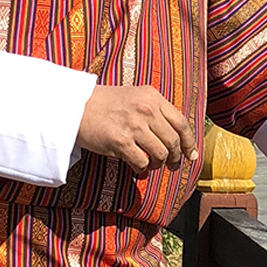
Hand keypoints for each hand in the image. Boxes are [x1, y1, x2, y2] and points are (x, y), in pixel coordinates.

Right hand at [76, 84, 197, 173]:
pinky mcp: (120, 142)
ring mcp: (134, 126)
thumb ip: (156, 111)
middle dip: (175, 158)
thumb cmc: (105, 103)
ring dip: (158, 164)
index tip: (191, 155)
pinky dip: (142, 169)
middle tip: (171, 165)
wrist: (75, 106)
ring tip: (151, 165)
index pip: (182, 123)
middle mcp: (146, 109)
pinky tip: (138, 168)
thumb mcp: (135, 97)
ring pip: (160, 154)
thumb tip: (177, 137)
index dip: (189, 142)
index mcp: (153, 97)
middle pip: (173, 141)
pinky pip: (142, 163)